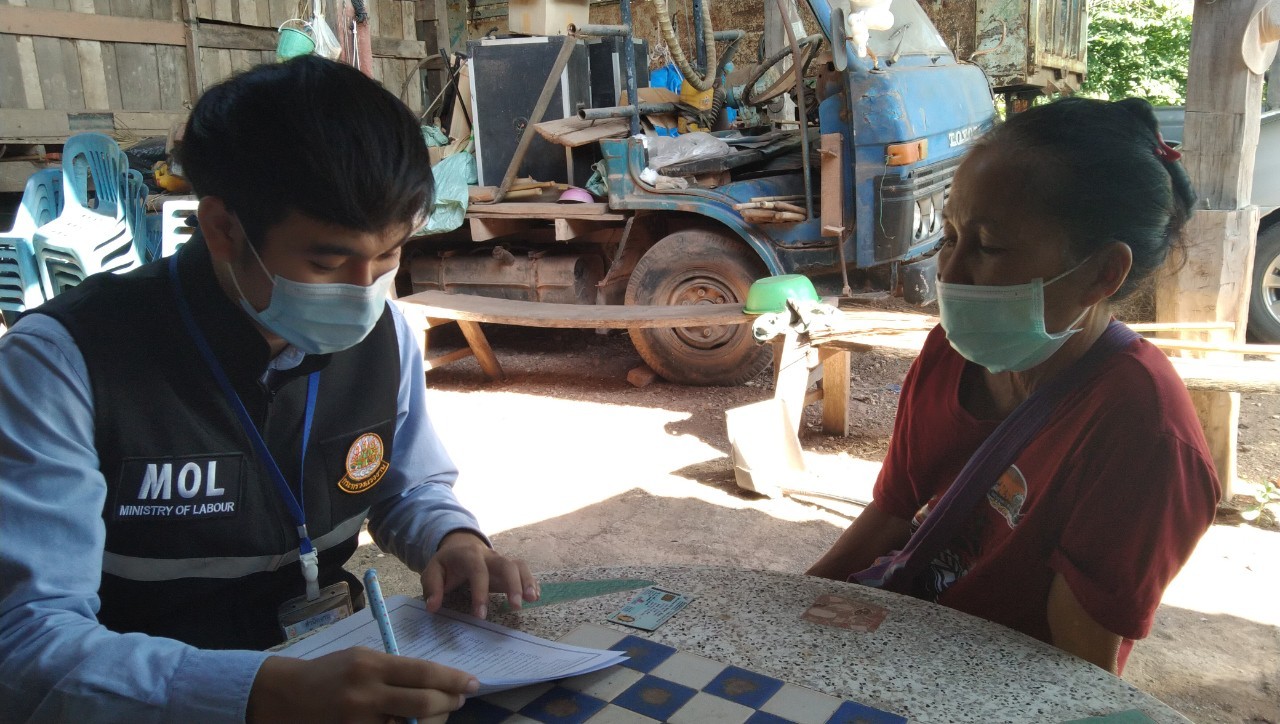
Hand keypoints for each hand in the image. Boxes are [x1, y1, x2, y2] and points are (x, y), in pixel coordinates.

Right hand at [246, 647, 477, 723]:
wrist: (285, 695)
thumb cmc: (330, 672)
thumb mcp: (362, 659)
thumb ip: (395, 671)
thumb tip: (435, 682)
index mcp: (372, 665)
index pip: (424, 673)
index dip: (453, 680)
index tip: (473, 683)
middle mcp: (367, 693)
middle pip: (424, 703)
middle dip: (449, 703)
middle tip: (459, 699)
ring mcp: (359, 720)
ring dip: (432, 721)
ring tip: (438, 712)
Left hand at [421, 530, 538, 617]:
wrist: (459, 546)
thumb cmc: (446, 563)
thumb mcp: (432, 571)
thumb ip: (432, 588)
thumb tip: (433, 607)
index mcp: (469, 555)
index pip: (478, 571)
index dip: (480, 593)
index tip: (480, 616)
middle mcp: (489, 556)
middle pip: (507, 564)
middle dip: (513, 584)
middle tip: (515, 607)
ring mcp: (501, 560)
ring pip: (519, 565)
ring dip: (527, 582)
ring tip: (532, 600)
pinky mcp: (508, 567)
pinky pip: (523, 570)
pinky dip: (531, 582)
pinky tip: (534, 596)